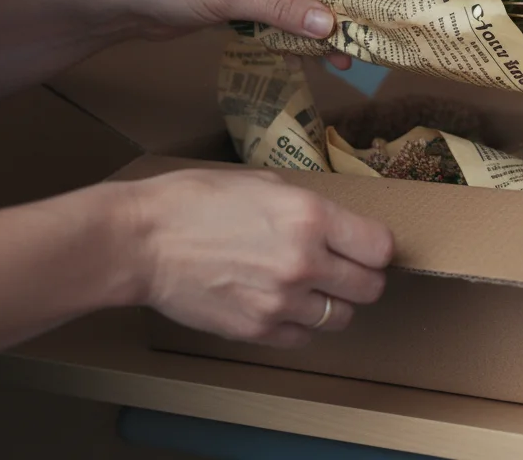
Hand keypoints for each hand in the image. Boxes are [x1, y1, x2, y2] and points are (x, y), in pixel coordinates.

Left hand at [91, 0, 371, 68]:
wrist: (120, 2)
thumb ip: (282, 11)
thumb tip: (329, 28)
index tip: (374, 2)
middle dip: (336, 8)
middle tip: (359, 39)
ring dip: (317, 25)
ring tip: (339, 57)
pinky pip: (281, 10)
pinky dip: (293, 31)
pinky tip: (306, 55)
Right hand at [127, 168, 393, 347]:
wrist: (140, 241)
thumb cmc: (196, 201)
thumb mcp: (263, 184)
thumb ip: (310, 207)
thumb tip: (341, 226)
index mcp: (311, 217)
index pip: (381, 248)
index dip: (375, 247)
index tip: (364, 247)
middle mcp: (304, 262)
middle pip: (370, 288)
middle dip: (361, 277)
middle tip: (341, 269)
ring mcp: (281, 301)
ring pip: (341, 318)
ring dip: (332, 303)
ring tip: (308, 287)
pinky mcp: (257, 330)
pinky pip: (303, 337)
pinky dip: (299, 324)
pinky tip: (280, 304)